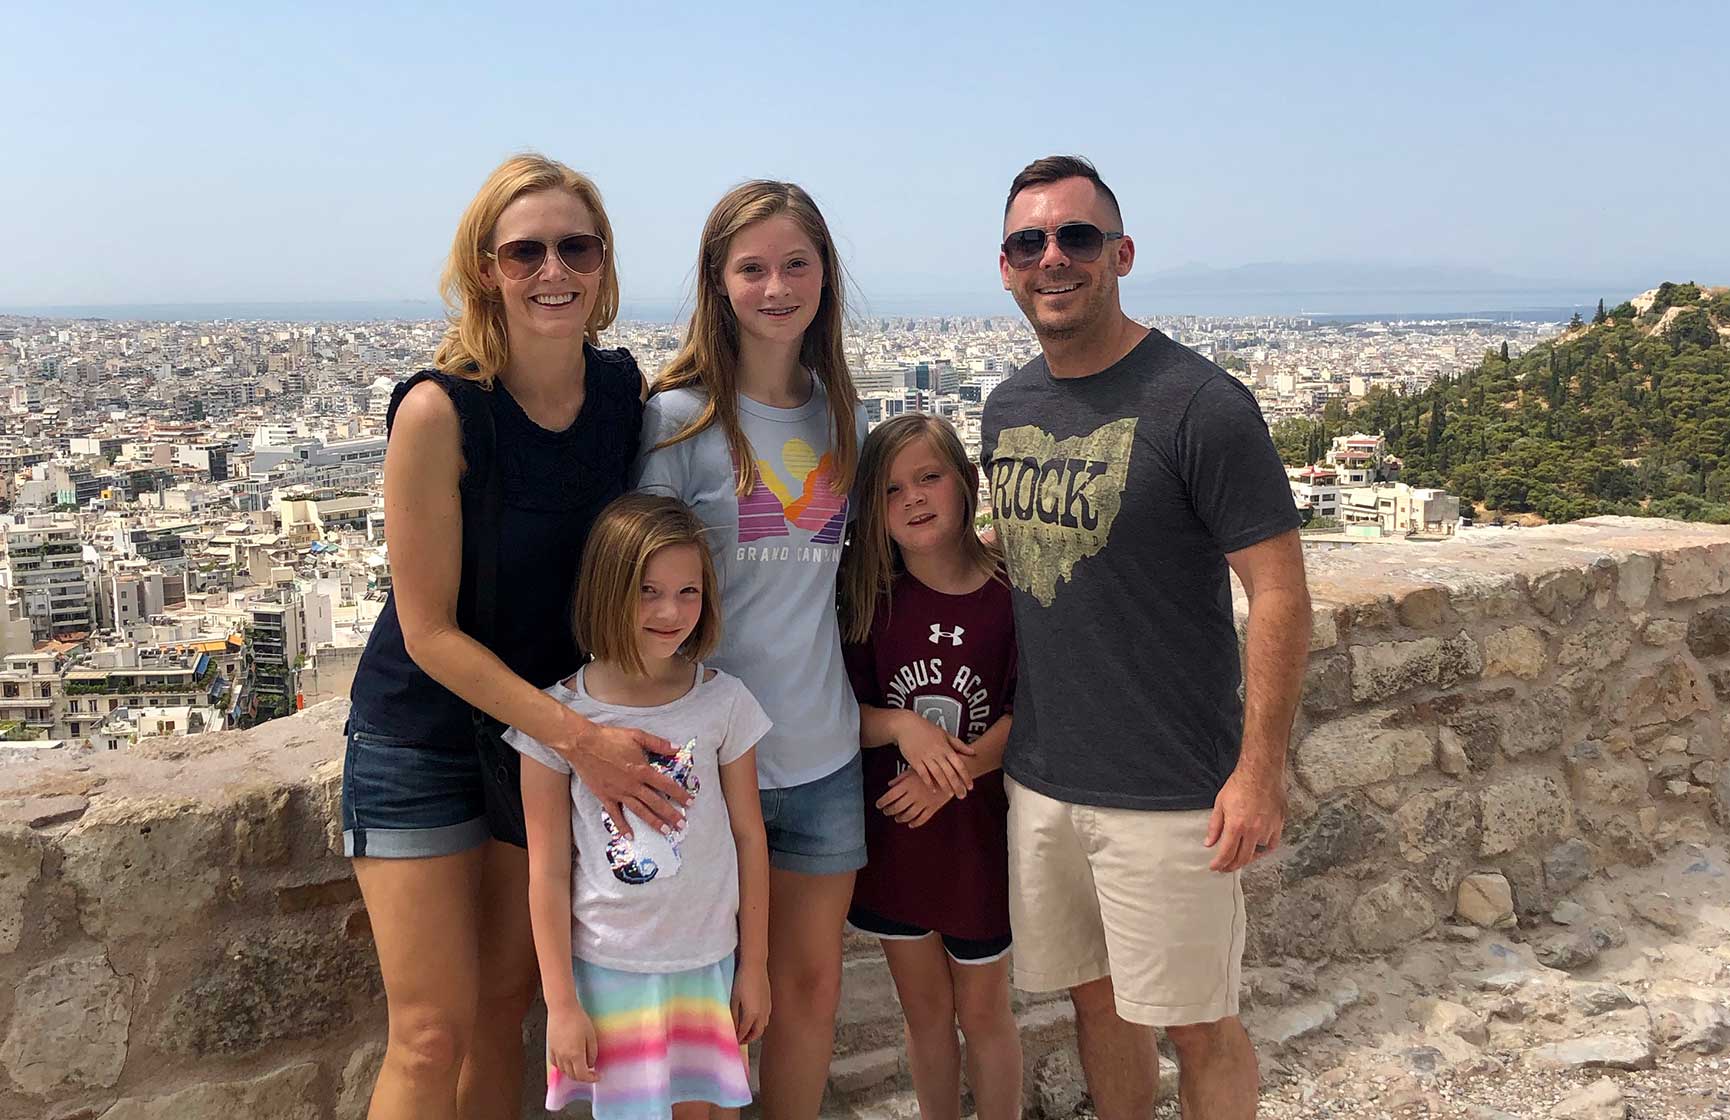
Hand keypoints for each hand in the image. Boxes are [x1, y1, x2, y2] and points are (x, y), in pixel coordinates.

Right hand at [547, 1003, 599, 1083]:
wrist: (562, 1007)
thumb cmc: (577, 1018)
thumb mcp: (591, 1035)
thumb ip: (592, 1052)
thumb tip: (591, 1064)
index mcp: (575, 1054)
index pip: (582, 1075)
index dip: (591, 1078)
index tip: (597, 1076)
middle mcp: (563, 1056)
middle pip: (572, 1075)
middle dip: (582, 1077)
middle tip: (590, 1073)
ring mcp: (555, 1052)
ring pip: (563, 1071)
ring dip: (572, 1073)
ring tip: (580, 1067)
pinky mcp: (550, 1047)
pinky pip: (555, 1063)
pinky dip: (562, 1067)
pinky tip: (567, 1062)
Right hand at [555, 714, 687, 837]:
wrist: (584, 744)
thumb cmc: (610, 738)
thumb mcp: (637, 736)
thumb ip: (658, 744)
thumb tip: (677, 748)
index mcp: (642, 770)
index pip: (666, 785)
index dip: (679, 794)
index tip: (689, 802)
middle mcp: (633, 785)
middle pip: (656, 802)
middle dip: (670, 814)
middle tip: (682, 825)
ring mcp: (619, 793)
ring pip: (640, 811)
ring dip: (653, 822)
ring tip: (665, 832)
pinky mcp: (606, 797)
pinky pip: (616, 815)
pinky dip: (623, 826)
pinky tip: (630, 836)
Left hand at [731, 963, 770, 1043]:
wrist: (755, 965)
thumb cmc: (742, 980)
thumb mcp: (734, 998)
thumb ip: (733, 1015)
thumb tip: (732, 1028)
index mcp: (752, 1014)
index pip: (744, 1032)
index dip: (738, 1039)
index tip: (732, 1042)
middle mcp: (762, 1014)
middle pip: (757, 1032)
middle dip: (749, 1039)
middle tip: (740, 1040)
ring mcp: (767, 1007)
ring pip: (763, 1025)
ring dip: (755, 1031)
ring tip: (746, 1031)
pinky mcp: (769, 1000)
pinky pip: (766, 1017)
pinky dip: (760, 1022)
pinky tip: (753, 1018)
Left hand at [877, 768, 951, 827]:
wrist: (950, 772)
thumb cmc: (930, 769)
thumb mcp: (913, 770)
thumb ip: (900, 778)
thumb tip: (890, 784)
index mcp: (907, 785)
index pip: (890, 796)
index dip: (882, 802)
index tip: (878, 805)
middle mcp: (914, 795)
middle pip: (897, 807)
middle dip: (889, 811)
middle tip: (886, 811)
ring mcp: (924, 802)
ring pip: (908, 815)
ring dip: (901, 818)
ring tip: (897, 818)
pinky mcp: (933, 808)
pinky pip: (922, 819)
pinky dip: (915, 823)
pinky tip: (910, 824)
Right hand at [894, 712, 975, 799]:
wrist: (907, 725)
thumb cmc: (926, 728)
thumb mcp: (945, 734)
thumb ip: (959, 744)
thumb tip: (972, 752)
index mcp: (946, 747)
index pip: (959, 764)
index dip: (966, 776)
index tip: (970, 786)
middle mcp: (937, 753)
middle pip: (950, 772)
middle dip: (957, 785)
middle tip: (962, 795)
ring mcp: (925, 757)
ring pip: (937, 774)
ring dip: (945, 786)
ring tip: (950, 794)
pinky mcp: (915, 760)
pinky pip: (923, 774)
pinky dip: (929, 782)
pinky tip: (934, 789)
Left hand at [1205, 767, 1284, 871]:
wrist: (1261, 771)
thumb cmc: (1240, 784)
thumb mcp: (1220, 804)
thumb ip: (1214, 826)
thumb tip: (1209, 842)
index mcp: (1236, 825)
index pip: (1226, 854)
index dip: (1219, 864)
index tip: (1214, 867)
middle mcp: (1253, 831)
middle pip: (1242, 859)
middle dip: (1231, 866)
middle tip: (1225, 868)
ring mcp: (1267, 829)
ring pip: (1257, 853)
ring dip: (1246, 858)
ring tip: (1239, 857)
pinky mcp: (1278, 825)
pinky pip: (1271, 845)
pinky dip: (1263, 850)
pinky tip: (1256, 849)